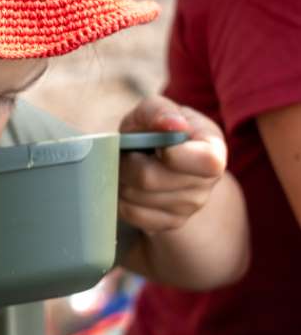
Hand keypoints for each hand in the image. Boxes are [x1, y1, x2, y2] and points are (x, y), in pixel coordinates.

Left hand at [118, 95, 226, 233]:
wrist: (158, 158)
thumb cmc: (157, 129)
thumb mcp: (154, 110)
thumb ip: (159, 110)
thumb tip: (172, 124)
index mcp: (213, 148)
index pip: (206, 161)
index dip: (174, 154)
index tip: (158, 146)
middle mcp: (207, 183)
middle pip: (151, 179)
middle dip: (129, 162)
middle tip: (127, 152)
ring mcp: (189, 208)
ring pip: (136, 197)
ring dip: (121, 179)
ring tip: (128, 166)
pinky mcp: (168, 224)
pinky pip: (130, 213)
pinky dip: (120, 197)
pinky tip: (129, 184)